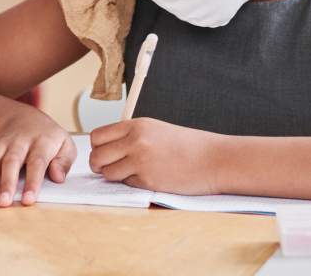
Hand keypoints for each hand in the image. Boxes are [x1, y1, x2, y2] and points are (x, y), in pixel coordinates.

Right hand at [0, 109, 76, 207]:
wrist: (25, 119)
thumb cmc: (48, 138)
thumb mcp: (65, 144)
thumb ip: (64, 161)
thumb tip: (58, 177)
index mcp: (42, 141)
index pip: (37, 162)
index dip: (32, 181)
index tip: (28, 199)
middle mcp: (20, 141)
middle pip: (12, 161)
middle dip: (7, 182)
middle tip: (4, 203)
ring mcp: (3, 143)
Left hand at [89, 117, 221, 193]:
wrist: (214, 159)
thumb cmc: (187, 145)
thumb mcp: (156, 129)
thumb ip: (131, 136)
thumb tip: (105, 149)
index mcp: (136, 125)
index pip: (97, 136)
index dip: (97, 147)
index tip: (104, 153)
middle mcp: (135, 141)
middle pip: (97, 156)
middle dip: (99, 165)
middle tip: (109, 168)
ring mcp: (141, 161)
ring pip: (107, 173)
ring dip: (115, 176)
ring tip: (131, 173)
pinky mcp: (149, 181)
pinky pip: (126, 184)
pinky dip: (132, 184)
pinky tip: (149, 177)